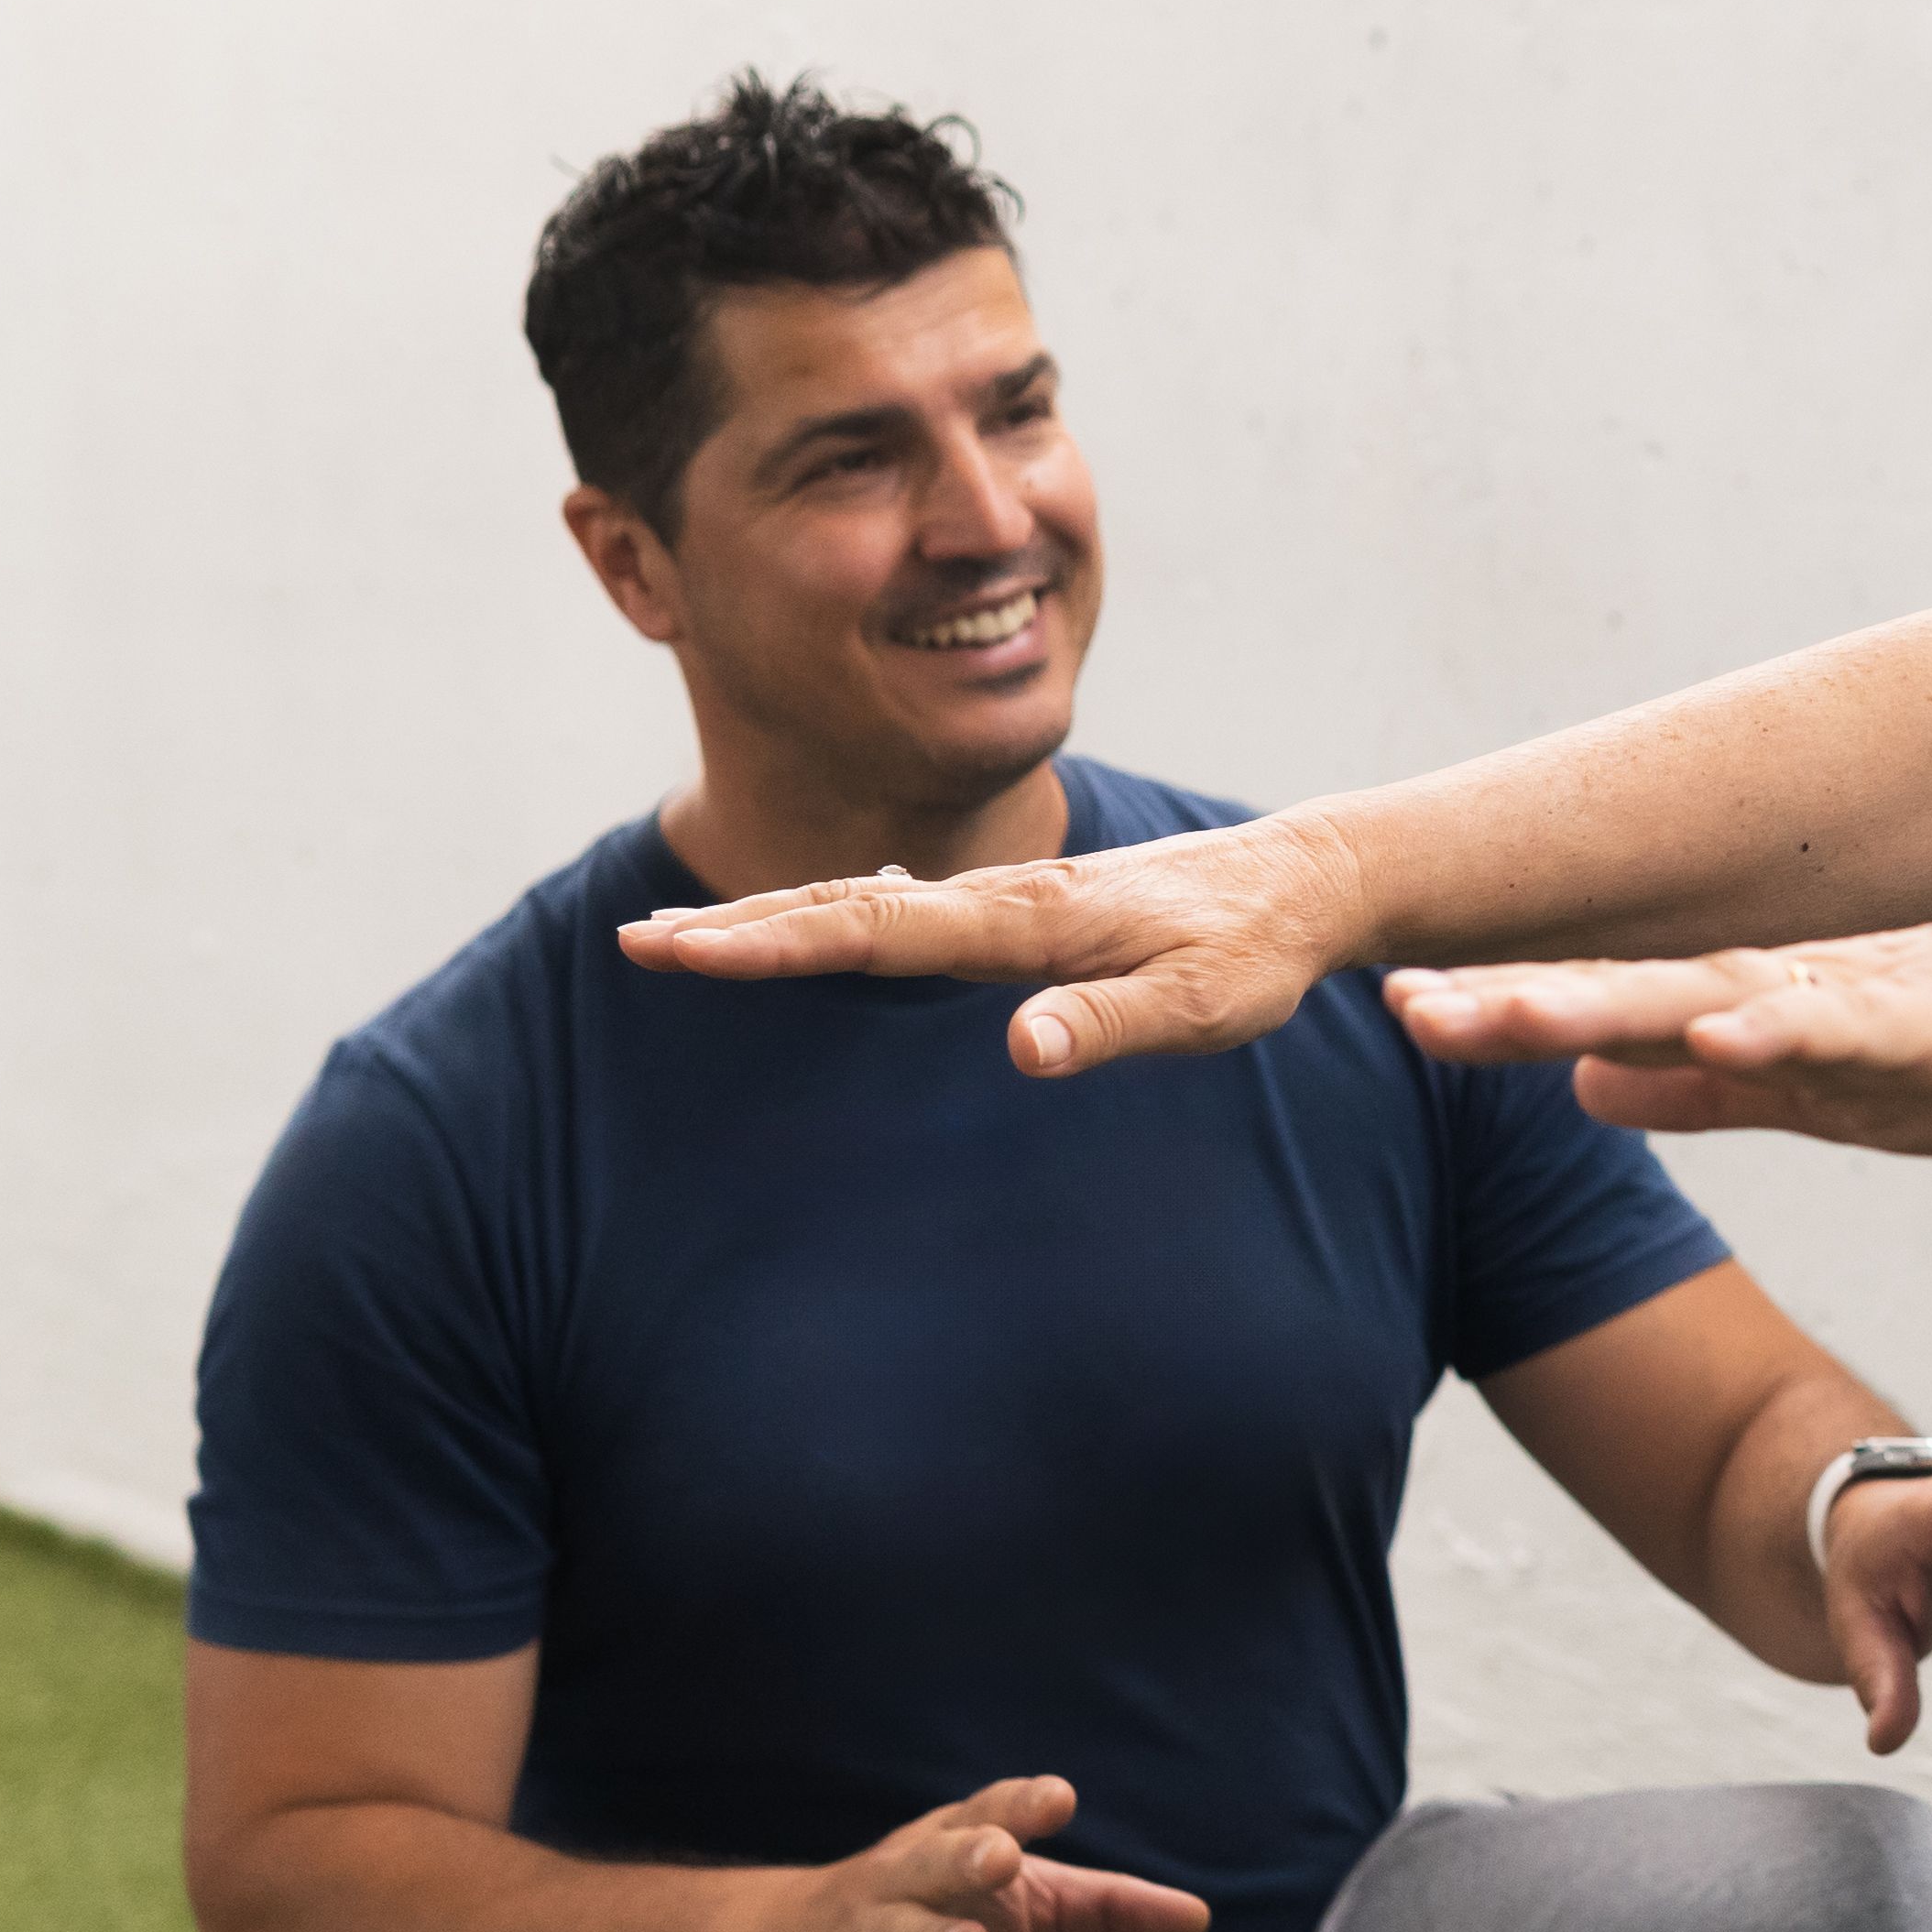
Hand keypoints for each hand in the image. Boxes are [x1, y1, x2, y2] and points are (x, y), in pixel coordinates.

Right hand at [615, 811, 1376, 1076]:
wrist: (1297, 882)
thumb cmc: (1253, 950)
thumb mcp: (1203, 1003)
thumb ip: (1109, 1024)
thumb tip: (1021, 1049)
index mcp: (1024, 918)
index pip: (875, 930)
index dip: (774, 941)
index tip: (685, 949)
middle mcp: (999, 900)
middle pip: (843, 907)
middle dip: (736, 926)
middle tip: (633, 941)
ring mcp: (1003, 902)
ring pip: (864, 904)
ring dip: (770, 917)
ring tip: (683, 934)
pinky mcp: (1018, 912)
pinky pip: (902, 912)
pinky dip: (831, 914)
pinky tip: (800, 923)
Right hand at [736, 1776, 1215, 1931]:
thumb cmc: (937, 1910)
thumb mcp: (1025, 1902)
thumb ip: (1107, 1906)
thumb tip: (1201, 1919)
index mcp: (956, 1844)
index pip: (990, 1814)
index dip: (1020, 1806)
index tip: (1059, 1798)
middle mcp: (904, 1880)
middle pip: (933, 1861)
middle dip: (966, 1855)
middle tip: (1002, 1855)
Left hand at [1382, 864, 1931, 1152]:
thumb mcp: (1838, 1094)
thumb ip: (1717, 1089)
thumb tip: (1584, 1087)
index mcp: (1767, 1017)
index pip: (1612, 1017)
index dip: (1506, 1019)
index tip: (1399, 1012)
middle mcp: (1797, 994)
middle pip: (1634, 1000)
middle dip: (1519, 1008)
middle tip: (1404, 1008)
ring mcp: (1869, 1002)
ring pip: (1719, 1003)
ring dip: (1615, 1006)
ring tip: (1511, 1014)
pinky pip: (1854, 1030)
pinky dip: (1784, 1032)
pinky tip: (1718, 1032)